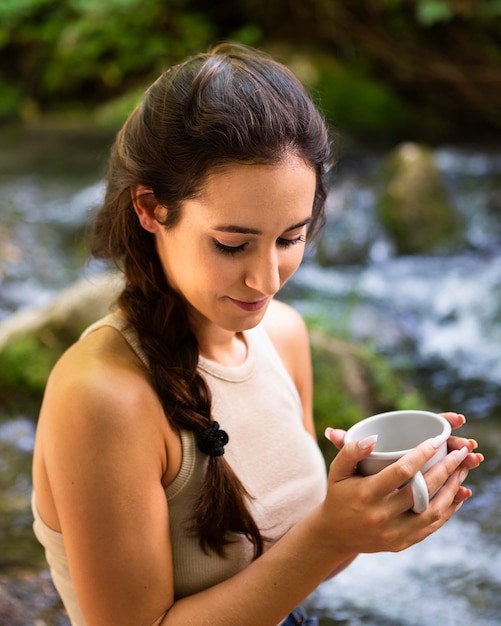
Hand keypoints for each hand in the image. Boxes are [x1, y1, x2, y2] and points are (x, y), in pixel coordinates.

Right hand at [320, 415, 482, 555]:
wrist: (335, 534)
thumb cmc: (338, 494)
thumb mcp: (337, 470)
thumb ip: (351, 451)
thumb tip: (373, 438)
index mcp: (366, 494)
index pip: (401, 472)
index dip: (422, 454)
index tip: (437, 440)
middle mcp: (381, 516)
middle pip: (423, 491)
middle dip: (446, 469)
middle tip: (460, 452)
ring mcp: (393, 532)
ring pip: (433, 511)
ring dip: (452, 490)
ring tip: (463, 470)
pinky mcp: (402, 543)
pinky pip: (431, 526)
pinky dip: (448, 510)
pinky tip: (458, 494)